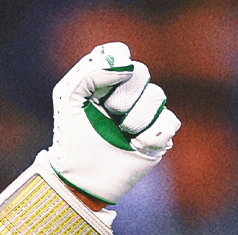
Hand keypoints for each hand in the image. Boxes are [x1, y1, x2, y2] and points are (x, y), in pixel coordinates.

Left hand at [47, 42, 181, 203]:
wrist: (79, 178)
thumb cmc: (71, 137)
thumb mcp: (69, 98)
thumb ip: (89, 71)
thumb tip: (125, 66)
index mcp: (105, 81)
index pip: (120, 54)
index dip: (114, 67)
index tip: (100, 90)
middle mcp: (128, 93)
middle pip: (141, 73)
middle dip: (122, 96)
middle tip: (109, 115)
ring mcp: (145, 114)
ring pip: (157, 96)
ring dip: (134, 118)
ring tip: (120, 134)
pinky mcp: (158, 136)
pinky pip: (169, 122)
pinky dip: (150, 135)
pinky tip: (135, 145)